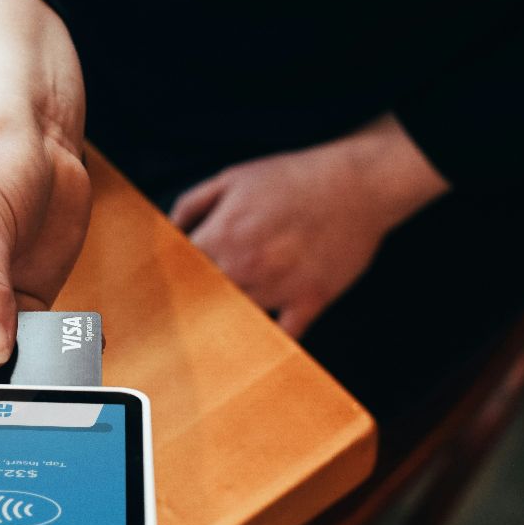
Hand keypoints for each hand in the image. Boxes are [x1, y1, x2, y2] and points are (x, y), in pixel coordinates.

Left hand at [169, 117, 448, 337]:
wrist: (357, 183)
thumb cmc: (293, 178)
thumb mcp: (232, 177)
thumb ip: (192, 204)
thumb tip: (169, 231)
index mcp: (222, 236)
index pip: (179, 271)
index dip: (171, 279)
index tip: (166, 288)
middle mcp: (245, 267)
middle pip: (203, 301)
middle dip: (193, 305)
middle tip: (185, 315)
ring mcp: (279, 287)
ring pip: (237, 320)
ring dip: (226, 322)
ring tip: (214, 333)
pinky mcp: (310, 300)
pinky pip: (283, 336)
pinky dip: (269, 344)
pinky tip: (256, 347)